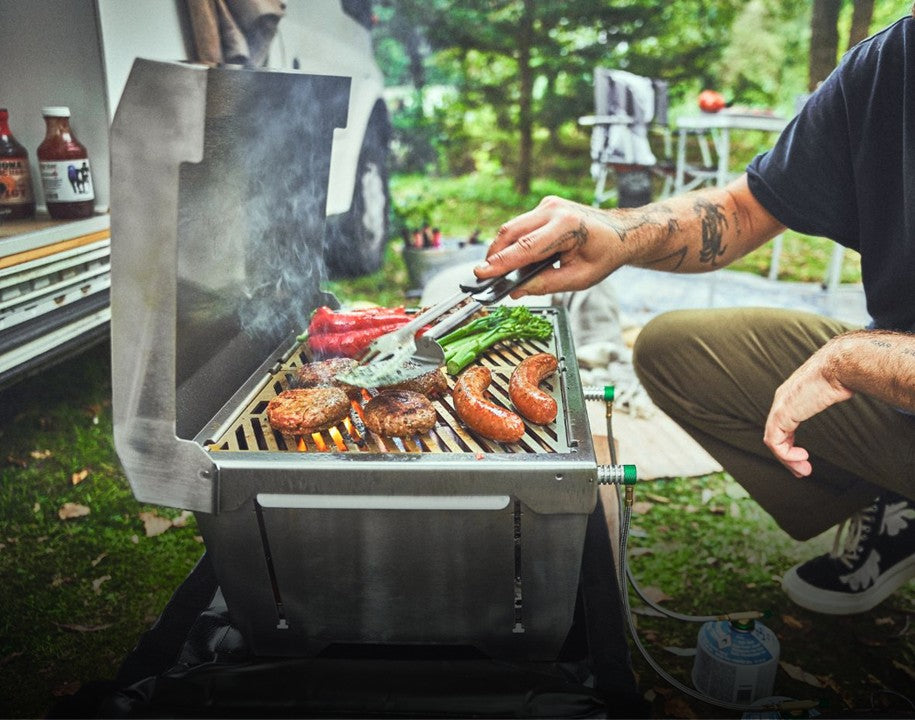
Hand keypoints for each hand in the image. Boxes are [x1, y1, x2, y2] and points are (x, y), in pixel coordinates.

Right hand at [474, 196, 622, 296]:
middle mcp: (554, 210)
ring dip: (502, 249)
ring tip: (499, 271)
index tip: (481, 273)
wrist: (620, 233)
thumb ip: (546, 284)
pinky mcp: (544, 206)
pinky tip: (515, 258)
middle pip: (511, 233)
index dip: (500, 263)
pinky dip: (513, 242)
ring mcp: (548, 205)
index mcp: (567, 227)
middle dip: (495, 255)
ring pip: (512, 228)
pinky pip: (521, 225)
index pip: (525, 248)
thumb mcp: (579, 278)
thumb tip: (516, 290)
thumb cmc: (604, 255)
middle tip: (485, 277)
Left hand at [763, 347, 852, 476]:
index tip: (803, 459)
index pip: (782, 426)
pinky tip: (802, 456)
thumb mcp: (833, 389)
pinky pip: (775, 441)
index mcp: (791, 397)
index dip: (790, 445)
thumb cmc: (842, 374)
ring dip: (788, 460)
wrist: (840, 366)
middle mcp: (781, 402)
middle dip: (787, 457)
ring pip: (774, 441)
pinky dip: (786, 454)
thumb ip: (830, 395)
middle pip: (775, 436)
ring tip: (804, 470)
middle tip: (802, 471)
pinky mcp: (782, 414)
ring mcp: (780, 407)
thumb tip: (846, 392)